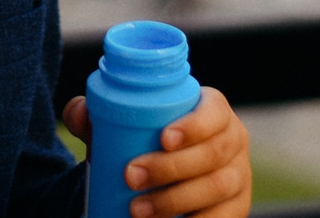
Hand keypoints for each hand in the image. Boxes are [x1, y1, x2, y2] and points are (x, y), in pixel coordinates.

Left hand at [60, 87, 250, 217]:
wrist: (166, 178)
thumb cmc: (146, 142)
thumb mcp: (124, 125)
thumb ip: (96, 115)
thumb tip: (81, 114)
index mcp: (213, 111)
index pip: (214, 112)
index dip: (194, 125)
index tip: (162, 138)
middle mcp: (233, 141)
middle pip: (212, 153)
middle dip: (171, 167)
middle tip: (131, 176)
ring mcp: (239, 176)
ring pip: (216, 188)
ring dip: (176, 200)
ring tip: (136, 210)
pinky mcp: (237, 208)